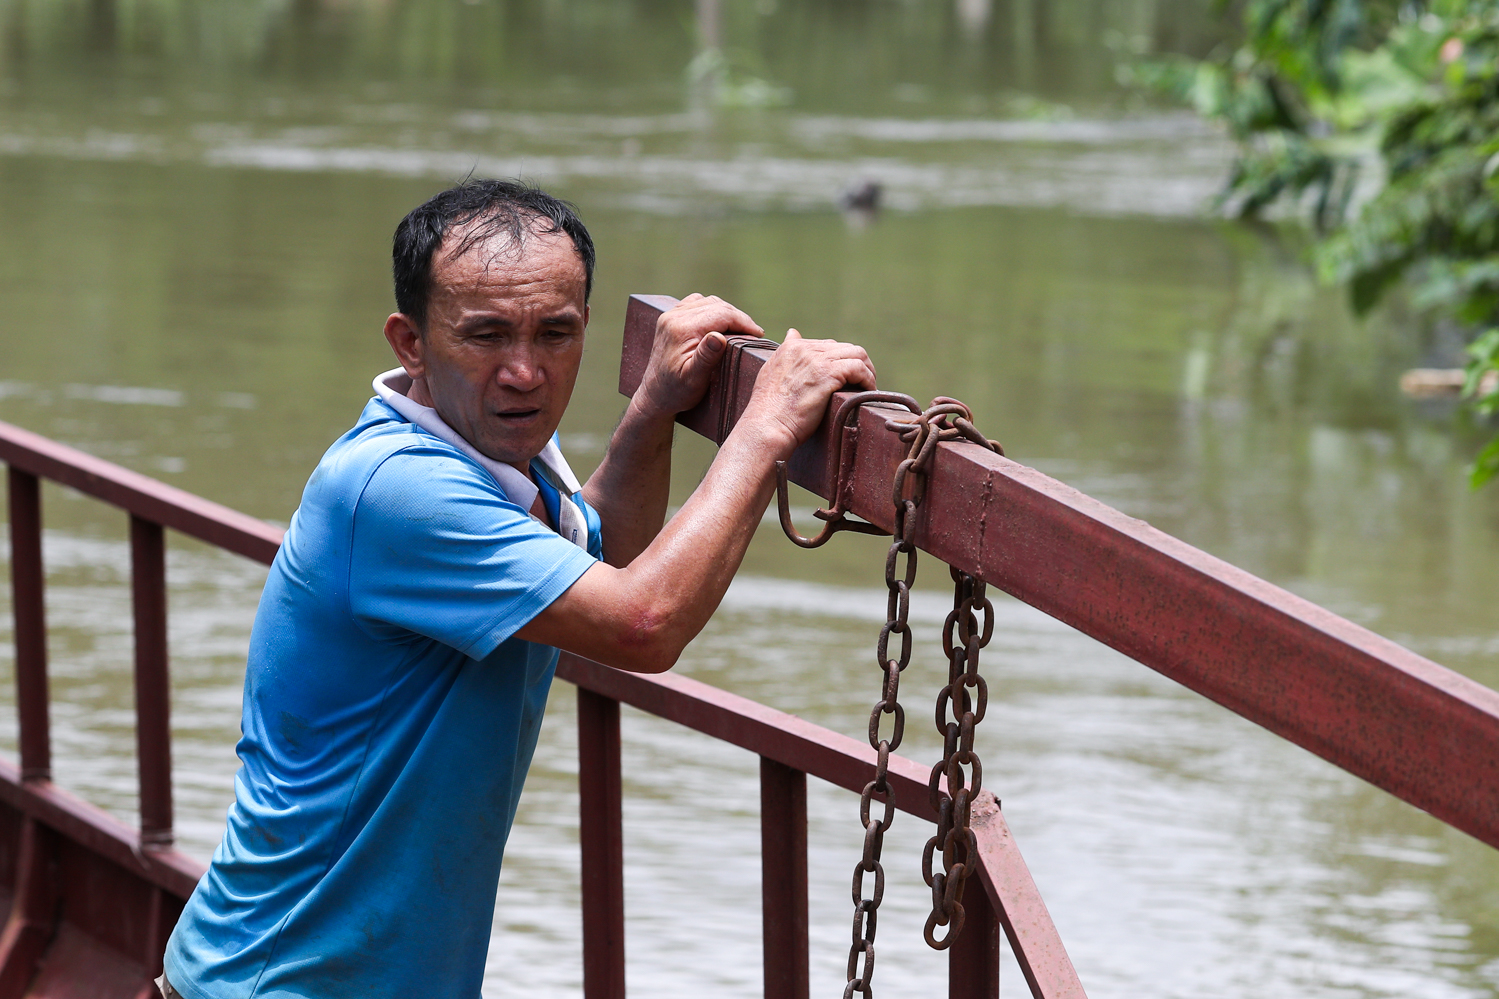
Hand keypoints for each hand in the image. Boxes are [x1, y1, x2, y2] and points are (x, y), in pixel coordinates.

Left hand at [635, 294, 764, 417]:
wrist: (655, 395)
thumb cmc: (677, 392)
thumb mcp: (694, 380)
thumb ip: (706, 357)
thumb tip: (719, 336)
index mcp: (681, 329)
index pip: (722, 314)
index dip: (744, 322)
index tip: (759, 334)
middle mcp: (674, 317)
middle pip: (717, 305)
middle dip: (739, 317)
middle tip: (754, 333)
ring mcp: (671, 315)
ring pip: (708, 301)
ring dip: (727, 312)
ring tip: (741, 330)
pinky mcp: (671, 317)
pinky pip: (697, 303)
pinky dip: (713, 310)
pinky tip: (721, 324)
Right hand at [739, 329, 876, 454]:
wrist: (767, 426)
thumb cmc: (768, 410)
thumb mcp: (771, 372)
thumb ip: (784, 354)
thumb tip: (793, 333)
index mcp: (790, 347)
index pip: (826, 345)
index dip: (839, 361)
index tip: (845, 377)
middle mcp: (804, 348)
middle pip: (843, 347)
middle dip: (856, 363)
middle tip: (861, 382)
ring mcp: (817, 360)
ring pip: (856, 353)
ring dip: (867, 369)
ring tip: (868, 385)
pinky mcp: (829, 374)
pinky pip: (859, 368)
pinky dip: (868, 379)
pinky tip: (867, 391)